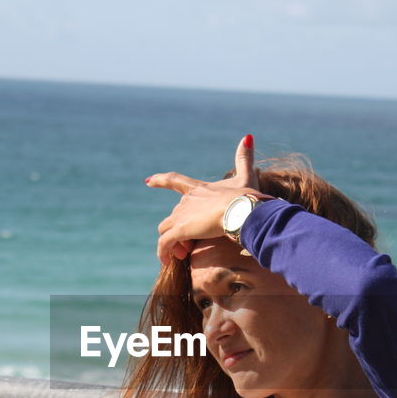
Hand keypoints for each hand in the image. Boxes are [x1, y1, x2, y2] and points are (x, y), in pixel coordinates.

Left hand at [147, 135, 271, 264]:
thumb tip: (248, 136)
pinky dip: (164, 253)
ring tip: (183, 253)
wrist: (243, 210)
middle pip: (173, 215)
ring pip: (165, 230)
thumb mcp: (247, 177)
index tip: (148, 181)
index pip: (175, 180)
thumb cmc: (247, 196)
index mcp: (199, 189)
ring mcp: (182, 215)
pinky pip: (164, 244)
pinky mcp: (181, 229)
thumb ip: (244, 159)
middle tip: (191, 244)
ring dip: (171, 243)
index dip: (161, 180)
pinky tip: (169, 261)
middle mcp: (187, 201)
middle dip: (179, 230)